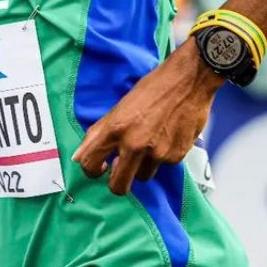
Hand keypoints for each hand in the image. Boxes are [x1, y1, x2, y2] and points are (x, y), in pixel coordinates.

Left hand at [73, 45, 221, 194]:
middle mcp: (134, 144)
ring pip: (142, 176)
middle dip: (117, 183)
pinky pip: (164, 165)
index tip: (100, 167)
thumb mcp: (121, 106)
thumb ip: (98, 133)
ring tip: (151, 142)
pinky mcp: (176, 156)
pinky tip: (168, 135)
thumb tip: (77, 157)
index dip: (92, 170)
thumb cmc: (154, 87)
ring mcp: (156, 153)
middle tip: (121, 171)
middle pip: (118, 186)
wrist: (190, 80)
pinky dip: (164, 155)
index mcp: (116, 128)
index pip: (90, 163)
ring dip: (143, 166)